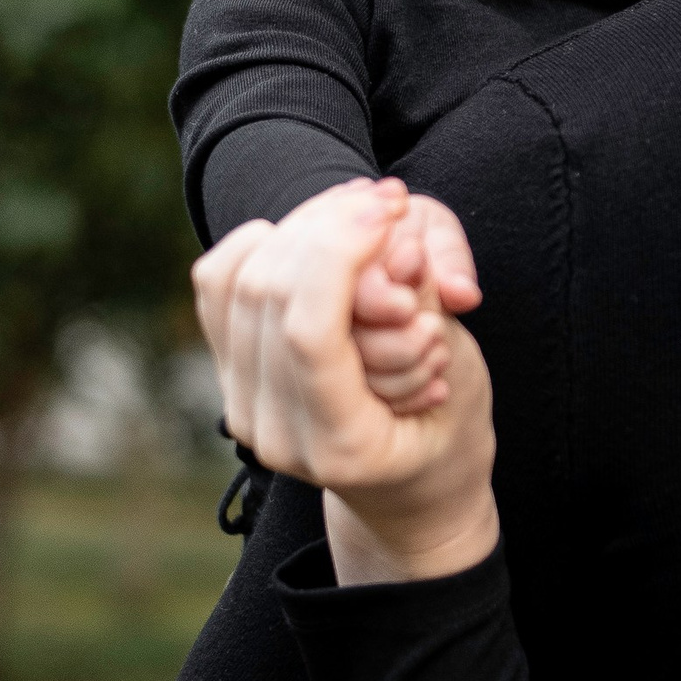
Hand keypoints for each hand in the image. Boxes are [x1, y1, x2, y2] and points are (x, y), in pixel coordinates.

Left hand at [193, 181, 496, 582]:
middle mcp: (274, 432)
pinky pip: (218, 282)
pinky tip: (309, 234)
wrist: (404, 479)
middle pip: (269, 294)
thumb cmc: (446, 426)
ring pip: (240, 279)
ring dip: (303, 225)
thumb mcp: (462, 375)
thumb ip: (428, 313)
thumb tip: (401, 249)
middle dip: (329, 226)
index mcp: (341, 447)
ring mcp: (243, 402)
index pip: (309, 333)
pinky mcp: (230, 370)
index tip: (391, 208)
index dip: (341, 254)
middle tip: (392, 201)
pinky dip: (259, 241)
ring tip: (362, 213)